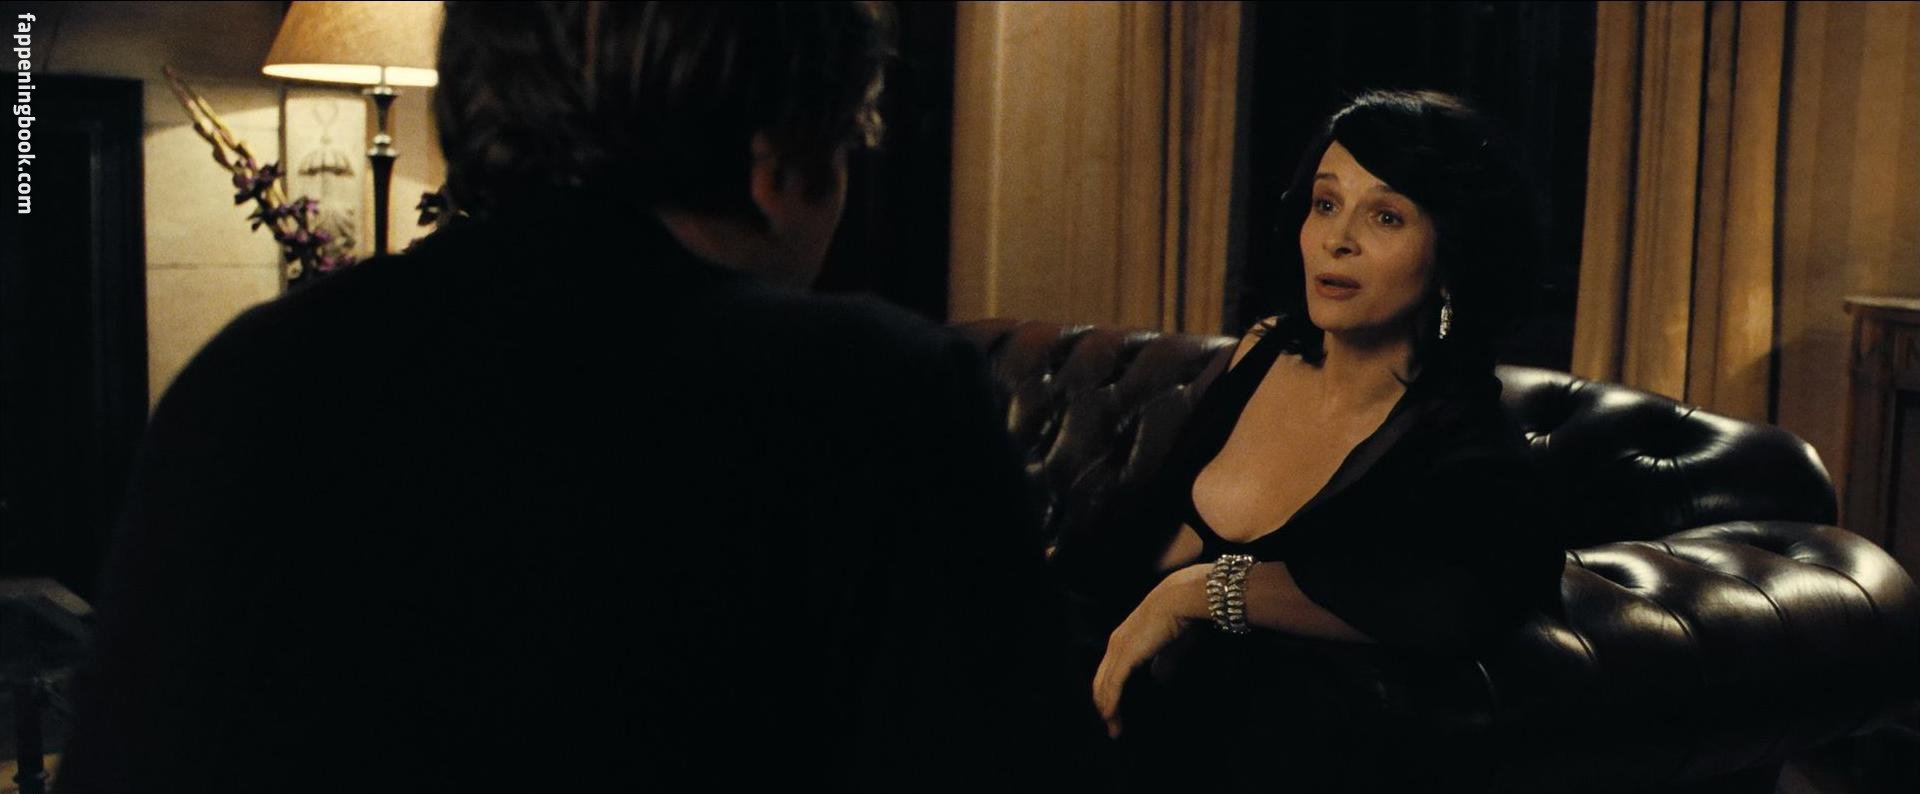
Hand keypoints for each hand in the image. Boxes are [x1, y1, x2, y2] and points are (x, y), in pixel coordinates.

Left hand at [1091, 567, 1205, 738]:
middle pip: (1101, 680)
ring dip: (1108, 709)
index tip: (1116, 711)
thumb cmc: (1180, 617)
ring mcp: (1118, 649)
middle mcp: (1116, 643)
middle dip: (1104, 705)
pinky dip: (1111, 703)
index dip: (1110, 691)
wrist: (1180, 599)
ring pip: (1104, 686)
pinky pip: (1113, 685)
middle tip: (1112, 726)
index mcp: (1124, 639)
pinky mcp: (1125, 655)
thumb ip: (1164, 661)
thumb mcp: (1171, 645)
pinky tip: (1112, 717)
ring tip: (1114, 728)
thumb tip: (1159, 677)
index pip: (1110, 671)